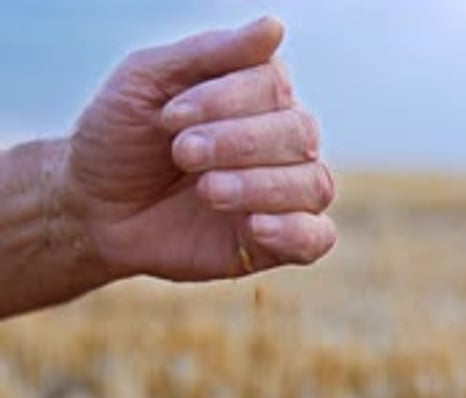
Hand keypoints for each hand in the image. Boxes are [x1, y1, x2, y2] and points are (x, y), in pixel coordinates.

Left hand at [63, 17, 335, 282]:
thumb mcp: (145, 81)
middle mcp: (278, 144)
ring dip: (260, 185)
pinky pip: (317, 239)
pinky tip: (257, 225)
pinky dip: (296, 230)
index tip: (169, 117)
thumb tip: (274, 28)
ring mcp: (279, 196)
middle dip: (239, 143)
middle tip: (183, 153)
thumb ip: (209, 54)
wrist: (93, 210)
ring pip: (312, 183)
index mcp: (255, 96)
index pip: (273, 86)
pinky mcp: (271, 245)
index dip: (226, 99)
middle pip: (299, 134)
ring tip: (207, 191)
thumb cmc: (118, 140)